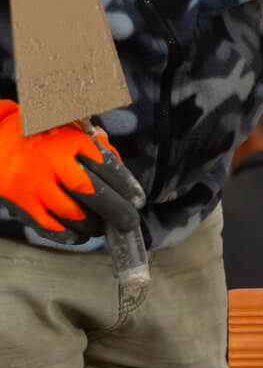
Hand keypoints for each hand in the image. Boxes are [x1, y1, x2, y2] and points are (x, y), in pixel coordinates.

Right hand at [0, 100, 143, 243]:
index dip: (126, 186)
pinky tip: (80, 235)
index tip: (137, 200)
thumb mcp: (71, 131)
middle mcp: (51, 161)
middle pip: (92, 192)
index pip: (106, 166)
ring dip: (93, 225)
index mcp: (68, 141)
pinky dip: (70, 236)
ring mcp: (34, 184)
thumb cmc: (42, 138)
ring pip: (73, 214)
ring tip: (101, 226)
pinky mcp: (21, 202)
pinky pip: (51, 227)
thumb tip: (122, 175)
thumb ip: (98, 150)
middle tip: (129, 222)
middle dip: (117, 211)